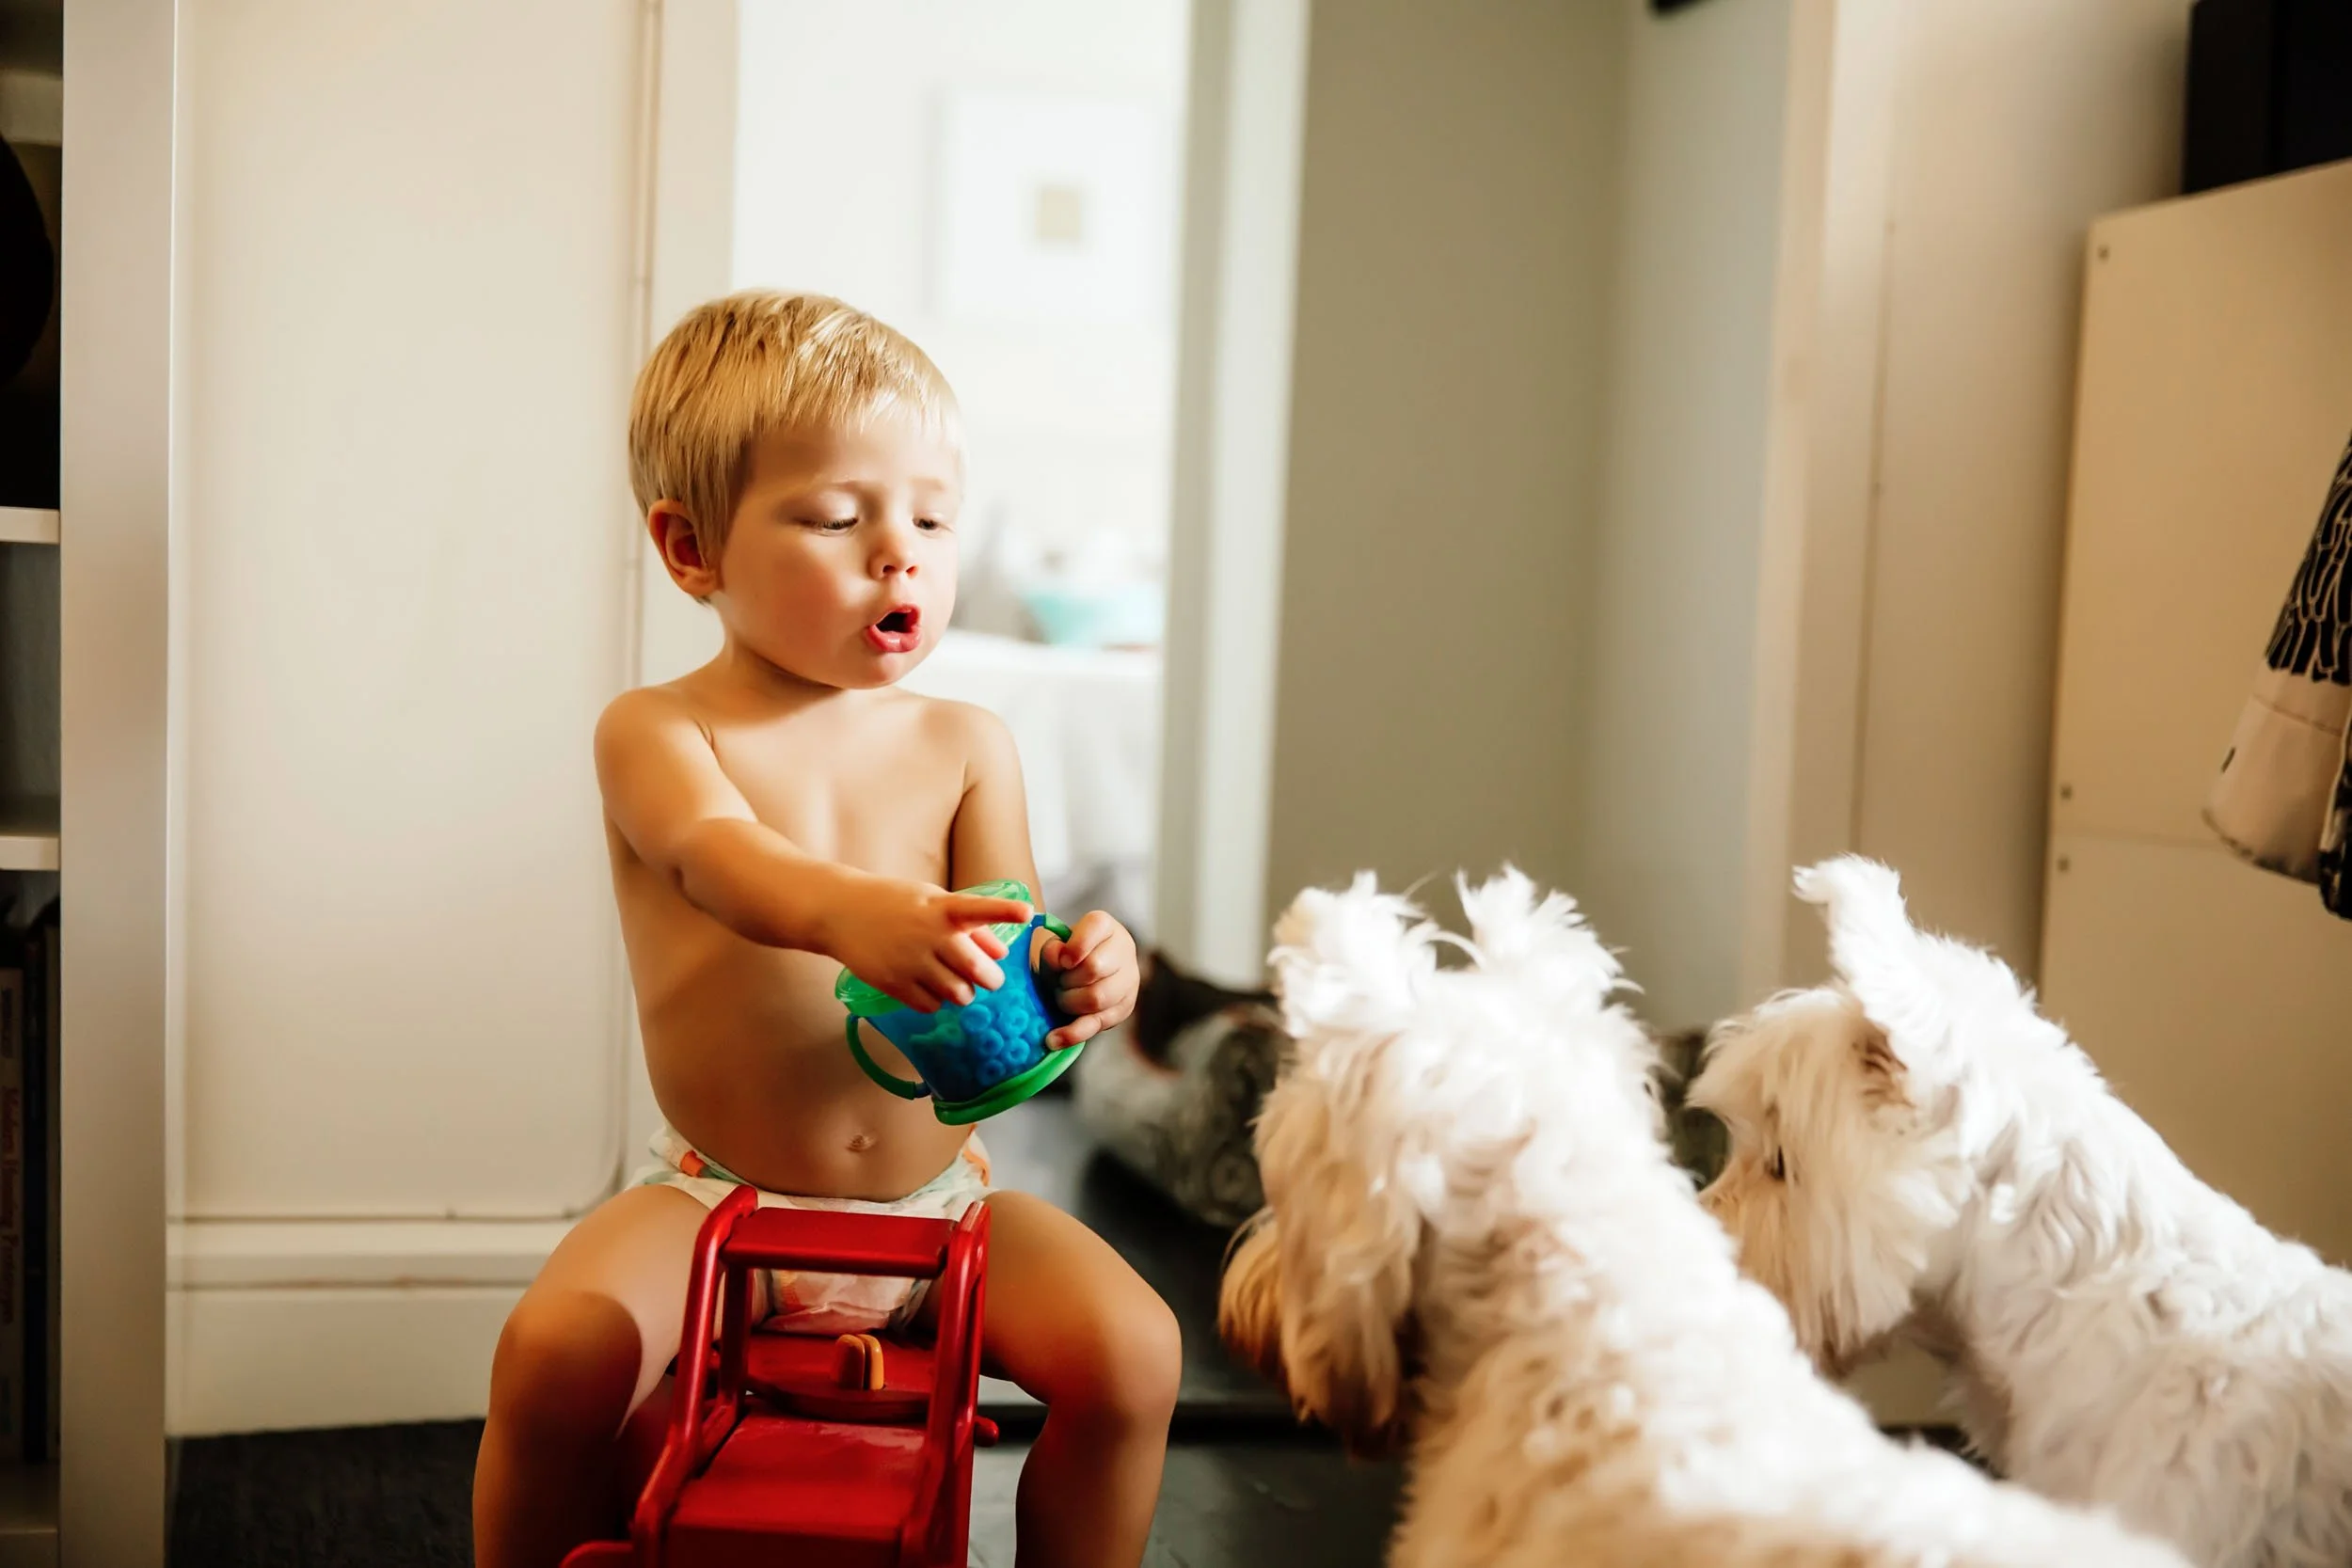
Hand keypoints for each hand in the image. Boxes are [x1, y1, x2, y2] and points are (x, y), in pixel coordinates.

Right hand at [826, 880, 1031, 1012]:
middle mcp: (929, 935)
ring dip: (963, 993)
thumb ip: (970, 927)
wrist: (840, 912)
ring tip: (955, 982)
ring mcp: (910, 961)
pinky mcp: (893, 983)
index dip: (1004, 912)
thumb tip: (1002, 952)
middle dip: (990, 980)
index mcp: (942, 909)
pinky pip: (930, 1006)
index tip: (1027, 913)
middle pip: (976, 970)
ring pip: (957, 994)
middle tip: (989, 980)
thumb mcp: (932, 902)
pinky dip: (936, 1002)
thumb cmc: (895, 903)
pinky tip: (928, 987)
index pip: (979, 909)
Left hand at [1034, 911, 1138, 1048]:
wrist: (1083, 971)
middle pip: (1094, 968)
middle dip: (1068, 980)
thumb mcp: (1055, 945)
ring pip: (1097, 998)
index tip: (1063, 960)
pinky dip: (1072, 1033)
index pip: (1095, 929)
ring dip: (1070, 1003)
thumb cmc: (1066, 955)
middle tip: (1059, 983)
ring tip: (1061, 998)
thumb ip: (1053, 949)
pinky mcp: (1125, 1008)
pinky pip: (1097, 1024)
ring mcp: (1129, 980)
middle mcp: (1124, 949)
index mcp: (1105, 926)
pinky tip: (1053, 1039)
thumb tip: (1057, 957)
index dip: (1074, 947)